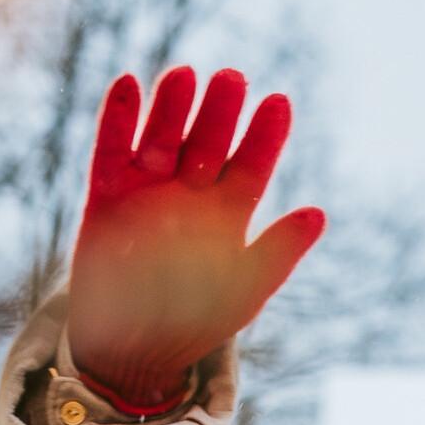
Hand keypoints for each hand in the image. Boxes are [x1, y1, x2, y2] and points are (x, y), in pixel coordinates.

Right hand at [67, 66, 326, 415]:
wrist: (133, 350)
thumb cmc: (196, 322)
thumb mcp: (244, 291)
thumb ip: (277, 253)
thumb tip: (318, 214)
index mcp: (228, 213)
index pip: (251, 165)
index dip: (265, 136)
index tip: (279, 103)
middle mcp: (189, 193)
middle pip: (208, 140)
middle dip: (220, 112)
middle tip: (233, 78)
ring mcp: (147, 190)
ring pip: (162, 136)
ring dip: (172, 106)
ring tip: (185, 75)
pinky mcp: (106, 196)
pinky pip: (111, 150)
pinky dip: (118, 119)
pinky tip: (129, 84)